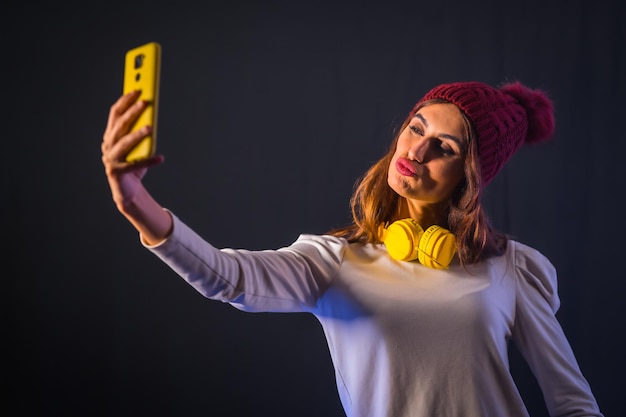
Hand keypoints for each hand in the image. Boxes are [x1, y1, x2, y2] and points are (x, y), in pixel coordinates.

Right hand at [101, 90, 163, 212]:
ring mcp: (110, 159)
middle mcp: (108, 145)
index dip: (125, 101)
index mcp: (110, 135)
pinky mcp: (117, 172)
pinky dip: (149, 161)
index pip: (115, 114)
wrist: (127, 190)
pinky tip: (161, 158)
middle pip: (119, 126)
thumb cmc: (133, 164)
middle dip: (132, 113)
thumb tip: (151, 117)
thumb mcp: (136, 146)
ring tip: (150, 128)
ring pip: (124, 143)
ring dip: (137, 134)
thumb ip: (140, 132)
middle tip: (145, 103)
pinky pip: (135, 165)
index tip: (137, 90)